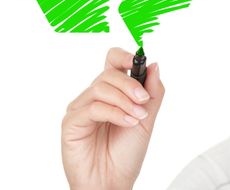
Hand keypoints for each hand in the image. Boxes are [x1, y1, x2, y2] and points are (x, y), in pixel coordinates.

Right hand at [61, 47, 164, 189]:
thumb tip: (154, 65)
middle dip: (130, 84)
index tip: (139, 59)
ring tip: (138, 116)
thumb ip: (152, 92)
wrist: (113, 182)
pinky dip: (115, 113)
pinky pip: (94, 108)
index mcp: (112, 92)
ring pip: (101, 87)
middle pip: (108, 73)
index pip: (112, 62)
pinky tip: (128, 122)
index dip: (124, 56)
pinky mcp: (71, 122)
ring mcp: (81, 108)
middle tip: (144, 100)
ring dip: (125, 100)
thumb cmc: (126, 153)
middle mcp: (94, 97)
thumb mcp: (147, 118)